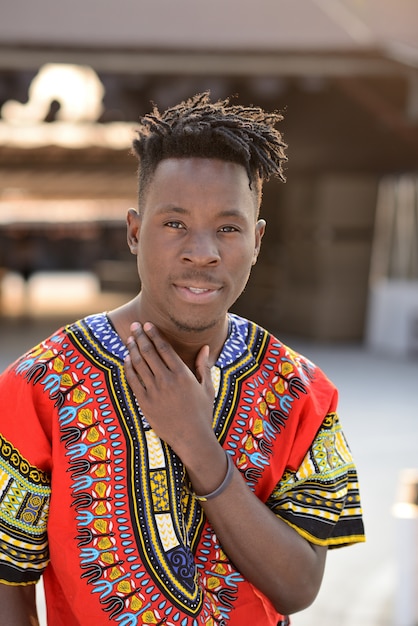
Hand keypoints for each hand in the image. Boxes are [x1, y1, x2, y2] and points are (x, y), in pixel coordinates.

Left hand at [124, 322, 216, 462]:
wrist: (192, 438)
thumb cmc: (202, 413)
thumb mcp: (207, 388)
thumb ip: (203, 366)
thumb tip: (205, 347)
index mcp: (182, 374)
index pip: (164, 348)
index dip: (154, 334)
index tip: (147, 325)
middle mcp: (167, 380)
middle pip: (149, 352)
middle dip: (140, 337)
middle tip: (135, 326)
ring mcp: (154, 391)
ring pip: (139, 364)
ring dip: (133, 349)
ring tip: (129, 339)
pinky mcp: (145, 402)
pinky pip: (133, 381)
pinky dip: (128, 368)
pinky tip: (126, 359)